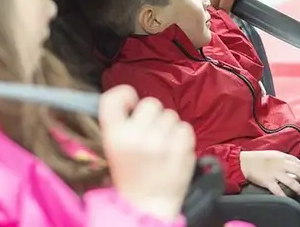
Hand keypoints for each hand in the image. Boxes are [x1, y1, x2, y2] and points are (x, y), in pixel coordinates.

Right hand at [99, 85, 195, 220]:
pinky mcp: (181, 149)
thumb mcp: (114, 148)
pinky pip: (185, 127)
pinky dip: (182, 136)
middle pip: (151, 103)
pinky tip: (174, 150)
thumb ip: (121, 122)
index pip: (114, 98)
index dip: (125, 94)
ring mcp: (160, 143)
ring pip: (171, 115)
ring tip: (162, 145)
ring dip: (169, 127)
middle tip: (150, 133)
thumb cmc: (131, 174)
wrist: (147, 205)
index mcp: (114, 135)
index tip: (131, 104)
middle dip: (153, 115)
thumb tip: (134, 98)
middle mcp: (136, 136)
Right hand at [239, 150, 299, 196]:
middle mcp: (280, 164)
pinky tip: (288, 198)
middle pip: (299, 172)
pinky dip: (284, 196)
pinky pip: (279, 190)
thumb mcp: (273, 154)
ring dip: (299, 189)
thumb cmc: (258, 158)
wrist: (244, 162)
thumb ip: (283, 159)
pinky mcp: (268, 181)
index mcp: (282, 156)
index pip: (299, 162)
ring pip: (292, 182)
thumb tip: (293, 166)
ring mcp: (275, 173)